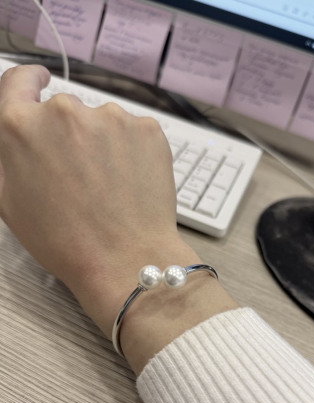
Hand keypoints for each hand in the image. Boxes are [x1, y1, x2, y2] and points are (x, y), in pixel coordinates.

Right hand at [0, 65, 236, 371]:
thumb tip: (15, 131)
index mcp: (22, 125)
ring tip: (107, 186)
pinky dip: (130, 150)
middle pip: (63, 111)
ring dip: (102, 144)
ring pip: (102, 122)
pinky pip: (133, 132)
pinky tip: (128, 182)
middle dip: (67, 136)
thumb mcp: (9, 200)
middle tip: (77, 175)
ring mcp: (111, 117)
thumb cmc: (65, 240)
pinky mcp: (147, 129)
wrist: (124, 259)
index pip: (18, 81)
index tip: (38, 80)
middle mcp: (65, 111)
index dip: (27, 81)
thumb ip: (7, 153)